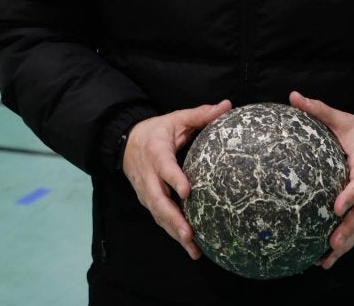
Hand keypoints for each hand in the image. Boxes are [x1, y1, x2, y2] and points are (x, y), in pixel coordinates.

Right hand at [122, 100, 231, 259]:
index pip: (164, 167)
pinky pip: (159, 218)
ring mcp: (145, 191)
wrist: (125, 142)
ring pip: (158, 214)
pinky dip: (172, 232)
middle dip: (173, 219)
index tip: (187, 192)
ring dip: (174, 232)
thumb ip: (201, 114)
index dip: (174, 179)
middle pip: (158, 200)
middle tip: (189, 234)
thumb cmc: (157, 131)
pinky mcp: (147, 200)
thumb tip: (227, 105)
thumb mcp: (177, 119)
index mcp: (156, 152)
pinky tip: (189, 246)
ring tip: (193, 248)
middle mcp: (148, 175)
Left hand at [289, 91, 353, 269]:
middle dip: (347, 231)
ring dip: (345, 245)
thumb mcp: (341, 118)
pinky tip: (325, 259)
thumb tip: (293, 96)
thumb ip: (318, 109)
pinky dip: (344, 245)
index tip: (336, 206)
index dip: (350, 196)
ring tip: (326, 260)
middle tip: (331, 244)